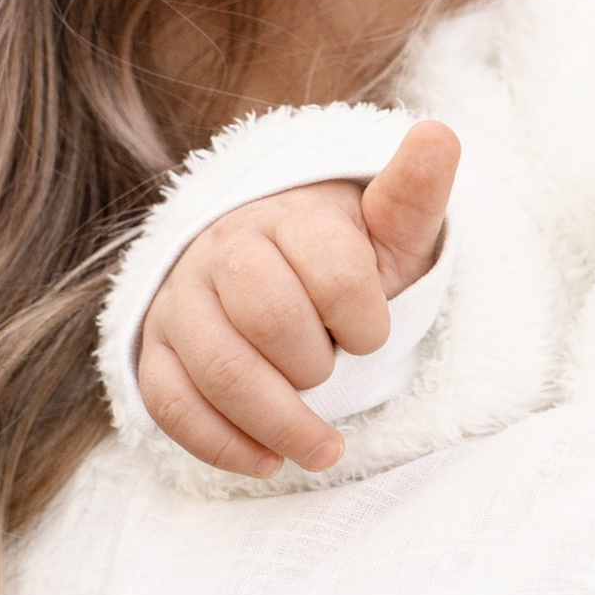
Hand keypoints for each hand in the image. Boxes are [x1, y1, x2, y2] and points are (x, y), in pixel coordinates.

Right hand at [137, 124, 458, 480]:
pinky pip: (170, 403)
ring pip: (217, 369)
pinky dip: (220, 443)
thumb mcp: (389, 227)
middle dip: (316, 367)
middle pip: (267, 318)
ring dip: (277, 423)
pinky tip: (266, 460)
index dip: (366, 322)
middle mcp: (223, 248)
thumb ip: (413, 191)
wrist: (280, 269)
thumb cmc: (347, 256)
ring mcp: (181, 299)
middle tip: (339, 374)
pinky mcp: (154, 347)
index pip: (333, 272)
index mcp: (288, 215)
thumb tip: (441, 134)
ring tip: (323, 450)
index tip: (374, 334)